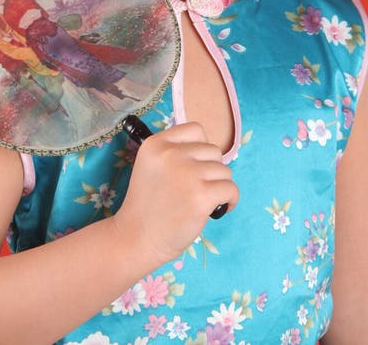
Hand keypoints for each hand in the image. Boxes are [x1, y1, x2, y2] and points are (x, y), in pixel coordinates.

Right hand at [112, 122, 238, 267]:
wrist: (136, 238)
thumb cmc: (147, 205)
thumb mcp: (151, 166)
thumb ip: (174, 153)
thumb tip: (210, 155)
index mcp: (156, 143)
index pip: (195, 129)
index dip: (200, 149)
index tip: (193, 167)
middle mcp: (171, 153)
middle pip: (213, 150)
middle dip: (210, 170)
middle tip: (197, 189)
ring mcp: (187, 173)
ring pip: (224, 170)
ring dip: (219, 185)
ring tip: (205, 200)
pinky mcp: (201, 195)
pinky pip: (231, 189)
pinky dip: (230, 200)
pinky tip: (219, 209)